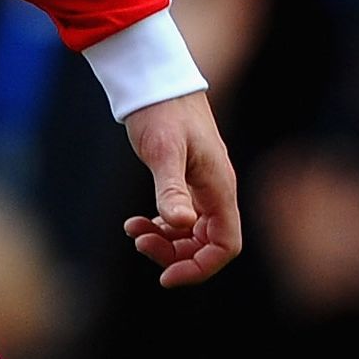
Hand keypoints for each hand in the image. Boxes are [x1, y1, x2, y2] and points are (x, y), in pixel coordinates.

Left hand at [120, 91, 243, 286]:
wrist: (157, 82)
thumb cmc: (162, 113)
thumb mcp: (164, 152)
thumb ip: (171, 189)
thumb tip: (178, 224)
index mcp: (220, 189)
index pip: (225, 245)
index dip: (200, 267)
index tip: (165, 276)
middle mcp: (216, 191)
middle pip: (208, 243)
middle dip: (175, 253)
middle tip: (138, 241)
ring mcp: (202, 186)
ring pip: (193, 231)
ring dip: (165, 240)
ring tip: (132, 229)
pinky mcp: (186, 179)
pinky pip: (181, 216)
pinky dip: (161, 225)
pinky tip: (137, 221)